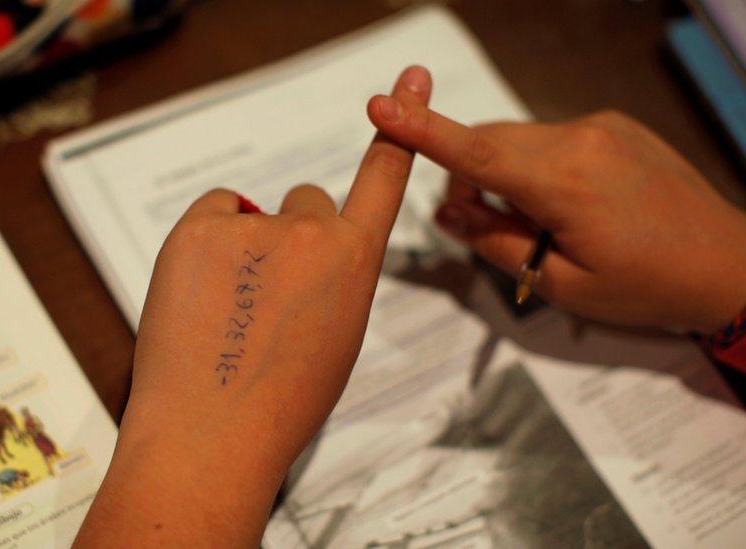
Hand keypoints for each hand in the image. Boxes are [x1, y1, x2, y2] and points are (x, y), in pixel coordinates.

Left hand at [74, 66, 431, 546]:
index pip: (383, 180)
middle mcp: (311, 232)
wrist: (212, 433)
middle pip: (307, 202)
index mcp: (355, 264)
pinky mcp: (199, 228)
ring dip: (243, 245)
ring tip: (225, 310)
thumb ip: (333, 284)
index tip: (413, 80)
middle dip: (291, 236)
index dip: (400, 130)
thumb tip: (304, 259)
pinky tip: (199, 290)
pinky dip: (206, 240)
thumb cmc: (278, 403)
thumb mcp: (336, 341)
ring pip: (251, 216)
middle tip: (265, 293)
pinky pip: (211, 213)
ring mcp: (254, 227)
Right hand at [368, 90, 745, 332]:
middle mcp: (580, 139)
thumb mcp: (560, 282)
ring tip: (538, 221)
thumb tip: (446, 211)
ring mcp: (600, 126)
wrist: (726, 264)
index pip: (476, 151)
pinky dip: (535, 165)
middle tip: (482, 224)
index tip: (380, 107)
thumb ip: (495, 242)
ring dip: (503, 172)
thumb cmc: (644, 287)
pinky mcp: (614, 125)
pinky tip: (567, 204)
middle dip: (468, 176)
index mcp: (565, 183)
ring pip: (517, 139)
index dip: (423, 131)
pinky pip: (550, 138)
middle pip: (490, 141)